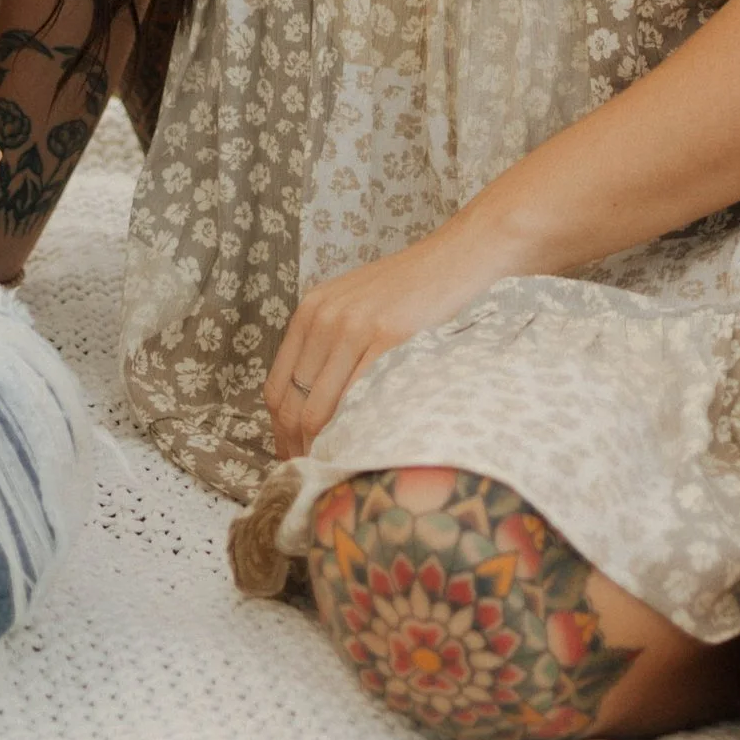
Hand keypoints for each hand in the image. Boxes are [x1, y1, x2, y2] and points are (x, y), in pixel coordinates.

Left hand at [264, 212, 524, 457]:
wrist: (462, 258)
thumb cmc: (415, 290)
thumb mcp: (356, 308)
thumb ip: (331, 348)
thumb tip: (313, 415)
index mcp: (311, 312)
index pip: (277, 389)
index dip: (280, 435)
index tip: (295, 461)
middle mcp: (324, 318)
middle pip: (292, 407)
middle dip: (298, 451)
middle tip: (317, 481)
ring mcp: (355, 328)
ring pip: (319, 410)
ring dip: (325, 450)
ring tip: (340, 475)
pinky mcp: (389, 338)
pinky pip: (360, 399)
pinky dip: (357, 432)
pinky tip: (367, 451)